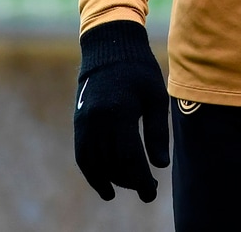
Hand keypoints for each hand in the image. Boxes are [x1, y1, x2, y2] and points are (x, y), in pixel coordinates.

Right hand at [74, 20, 170, 201]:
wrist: (110, 47)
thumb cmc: (139, 70)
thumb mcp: (154, 96)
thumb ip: (157, 132)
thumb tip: (161, 165)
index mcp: (120, 111)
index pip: (130, 157)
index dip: (141, 179)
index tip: (151, 193)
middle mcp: (98, 119)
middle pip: (112, 164)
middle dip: (130, 181)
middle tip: (148, 188)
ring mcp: (85, 122)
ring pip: (95, 164)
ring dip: (112, 180)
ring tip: (130, 185)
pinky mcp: (79, 122)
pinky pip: (83, 155)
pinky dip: (93, 173)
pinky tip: (106, 184)